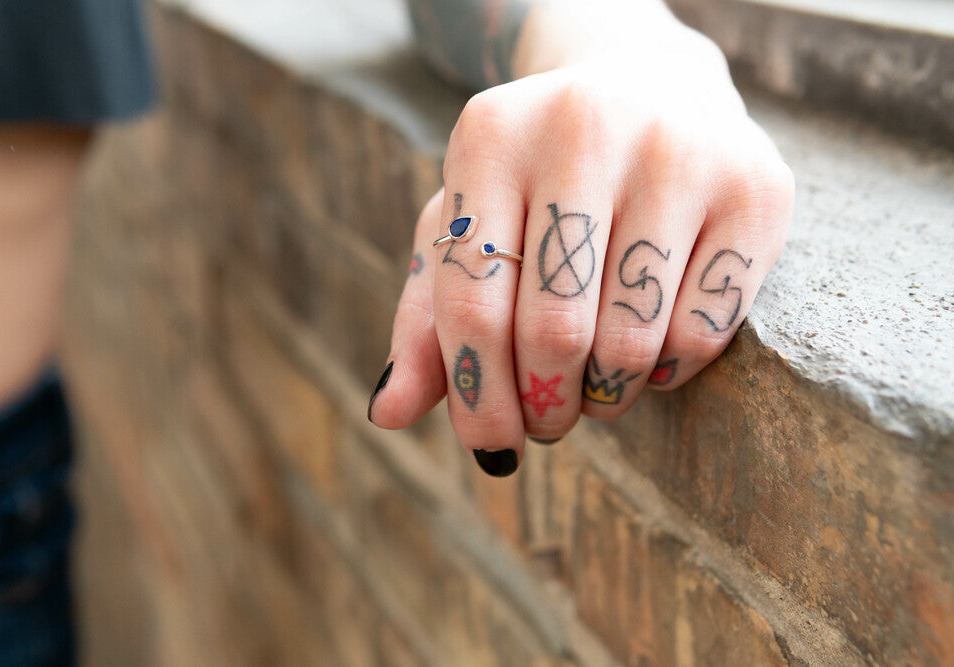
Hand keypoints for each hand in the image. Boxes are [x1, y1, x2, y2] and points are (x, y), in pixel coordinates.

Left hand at [368, 23, 792, 476]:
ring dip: (605, 395)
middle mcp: (584, 127)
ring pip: (632, 341)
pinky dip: (667, 372)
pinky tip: (648, 351)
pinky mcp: (756, 189)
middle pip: (554, 330)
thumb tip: (385, 412)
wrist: (653, 86)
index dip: (478, 396)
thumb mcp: (469, 224)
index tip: (492, 445)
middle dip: (545, 405)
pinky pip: (702, 333)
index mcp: (490, 136)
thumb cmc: (540, 179)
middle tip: (548, 421)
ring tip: (593, 386)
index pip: (470, 302)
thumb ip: (426, 316)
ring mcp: (679, 153)